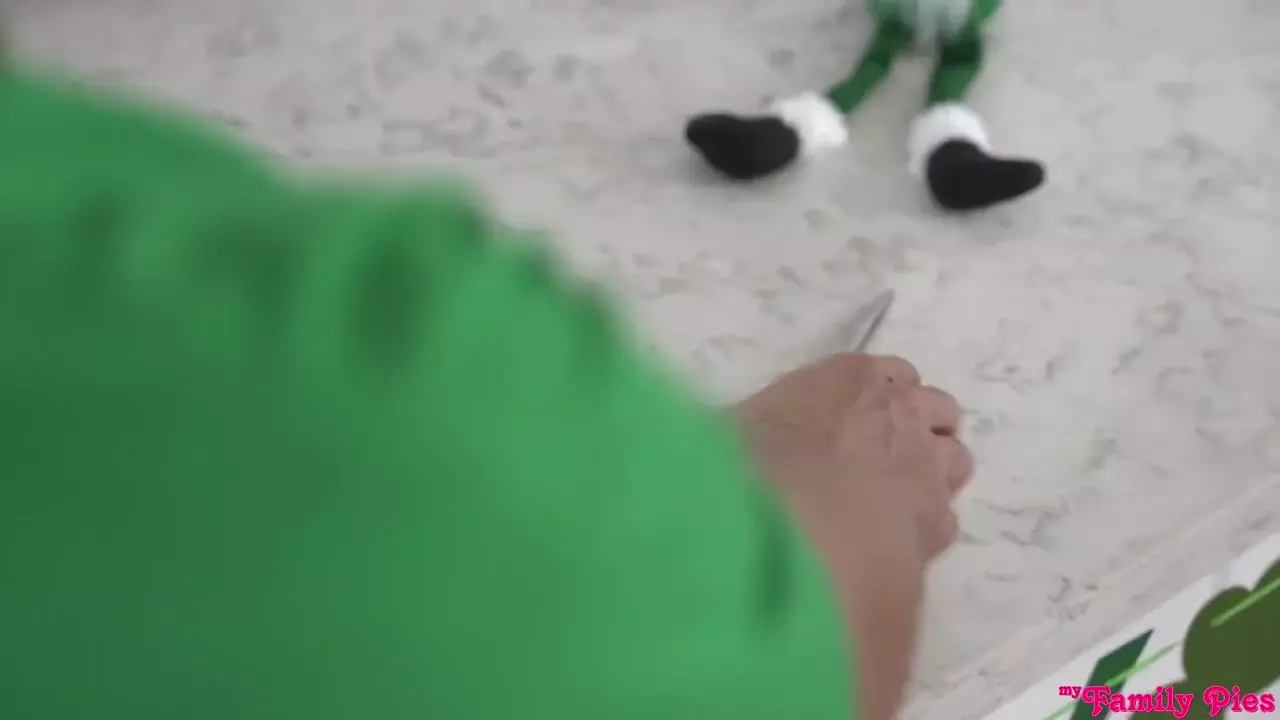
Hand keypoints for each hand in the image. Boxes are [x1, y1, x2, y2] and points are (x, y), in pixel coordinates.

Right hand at [734, 353, 972, 719]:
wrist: (799, 526)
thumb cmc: (755, 464)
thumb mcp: (740, 427)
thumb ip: (764, 424)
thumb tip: (751, 436)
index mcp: (853, 377)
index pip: (892, 375)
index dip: (882, 400)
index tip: (861, 421)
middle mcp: (902, 410)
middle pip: (937, 409)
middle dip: (917, 431)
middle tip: (883, 460)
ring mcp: (928, 465)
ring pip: (955, 459)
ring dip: (932, 474)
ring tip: (897, 501)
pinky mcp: (939, 520)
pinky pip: (945, 519)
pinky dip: (925, 528)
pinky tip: (896, 544)